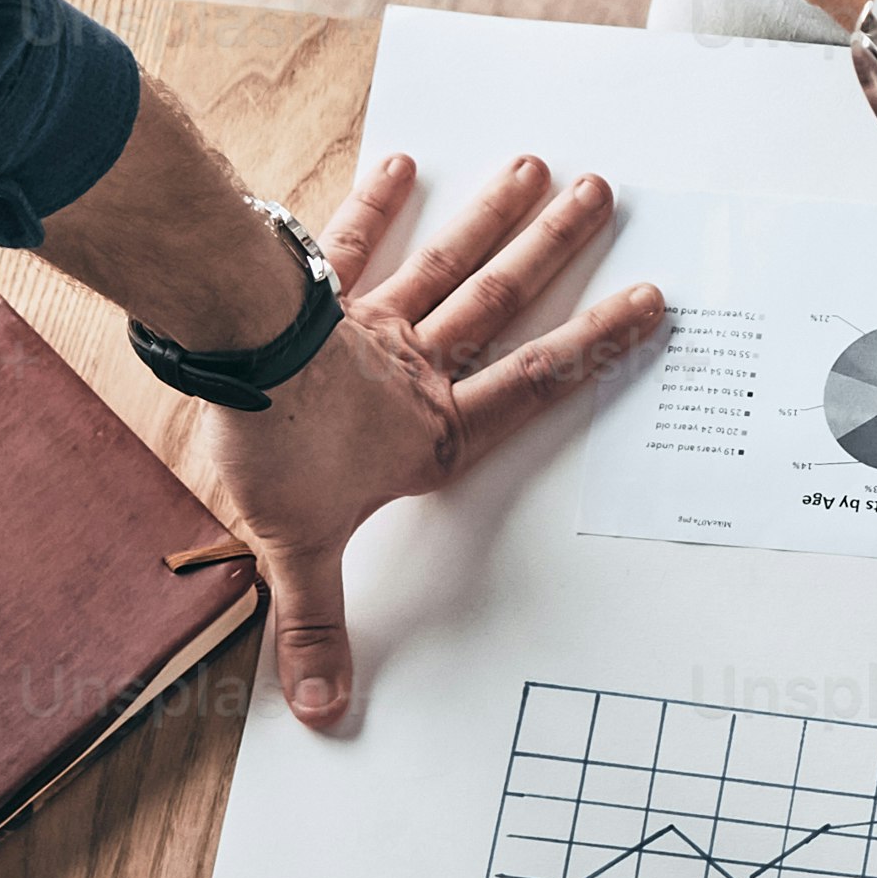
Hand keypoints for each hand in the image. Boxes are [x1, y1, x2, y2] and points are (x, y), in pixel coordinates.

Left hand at [195, 153, 667, 727]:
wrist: (228, 364)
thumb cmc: (274, 451)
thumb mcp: (298, 553)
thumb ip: (315, 628)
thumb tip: (328, 712)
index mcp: (431, 431)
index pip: (531, 388)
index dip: (595, 347)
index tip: (648, 305)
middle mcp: (415, 368)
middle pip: (500, 304)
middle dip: (555, 251)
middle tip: (601, 195)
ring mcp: (371, 323)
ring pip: (448, 264)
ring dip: (494, 217)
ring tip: (538, 169)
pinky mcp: (317, 292)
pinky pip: (353, 243)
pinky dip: (377, 205)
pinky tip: (403, 165)